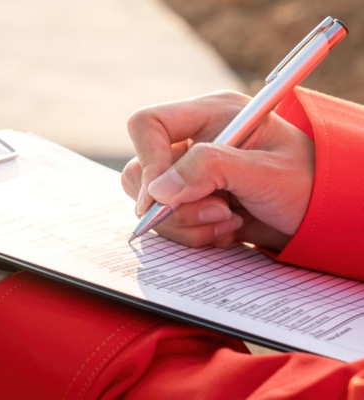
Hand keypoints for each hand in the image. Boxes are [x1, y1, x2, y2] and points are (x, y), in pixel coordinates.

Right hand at [121, 91, 314, 251]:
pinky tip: (229, 229)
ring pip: (152, 203)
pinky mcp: (190, 201)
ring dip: (187, 224)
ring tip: (230, 222)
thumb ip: (211, 169)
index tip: (162, 197)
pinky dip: (195, 234)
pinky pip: (169, 223)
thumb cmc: (307, 182)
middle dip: (174, 205)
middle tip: (218, 212)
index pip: (149, 125)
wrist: (320, 214)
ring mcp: (189, 174)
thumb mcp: (265, 171)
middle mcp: (193, 142)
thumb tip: (158, 190)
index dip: (149, 160)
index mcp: (210, 115)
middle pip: (142, 171)